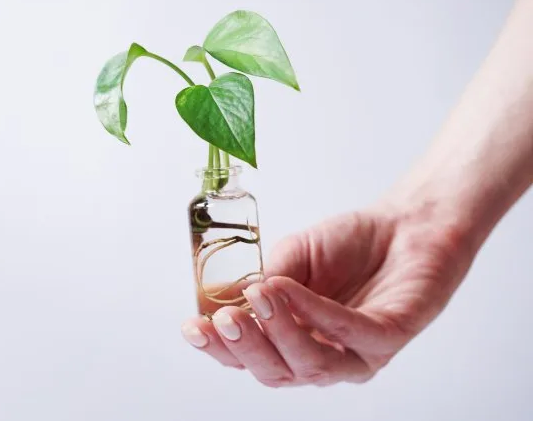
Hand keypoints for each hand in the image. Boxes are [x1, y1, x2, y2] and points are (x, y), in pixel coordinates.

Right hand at [180, 204, 474, 386]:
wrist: (404, 223)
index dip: (217, 348)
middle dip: (246, 347)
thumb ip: (267, 277)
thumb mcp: (293, 256)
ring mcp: (357, 354)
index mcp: (291, 342)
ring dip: (280, 332)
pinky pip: (351, 333)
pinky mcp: (390, 337)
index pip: (247, 358)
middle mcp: (321, 357)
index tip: (192, 327)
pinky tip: (292, 289)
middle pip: (275, 372)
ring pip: (311, 365)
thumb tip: (232, 295)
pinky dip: (318, 313)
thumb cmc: (348, 246)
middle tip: (226, 318)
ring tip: (261, 294)